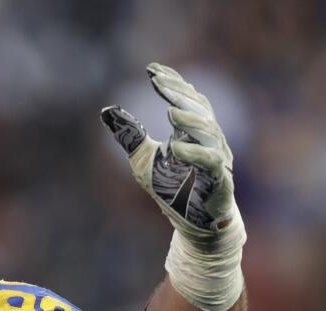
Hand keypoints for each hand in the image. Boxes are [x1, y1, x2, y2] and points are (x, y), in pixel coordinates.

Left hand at [101, 64, 244, 310]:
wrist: (196, 227)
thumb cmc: (174, 191)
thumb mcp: (144, 160)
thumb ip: (130, 134)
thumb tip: (107, 109)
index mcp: (194, 132)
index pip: (187, 98)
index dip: (172, 82)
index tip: (151, 70)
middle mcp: (210, 141)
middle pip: (199, 109)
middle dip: (179, 94)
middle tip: (158, 81)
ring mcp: (217, 161)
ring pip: (209, 133)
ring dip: (190, 120)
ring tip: (169, 111)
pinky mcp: (218, 184)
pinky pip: (211, 164)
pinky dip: (195, 154)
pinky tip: (175, 147)